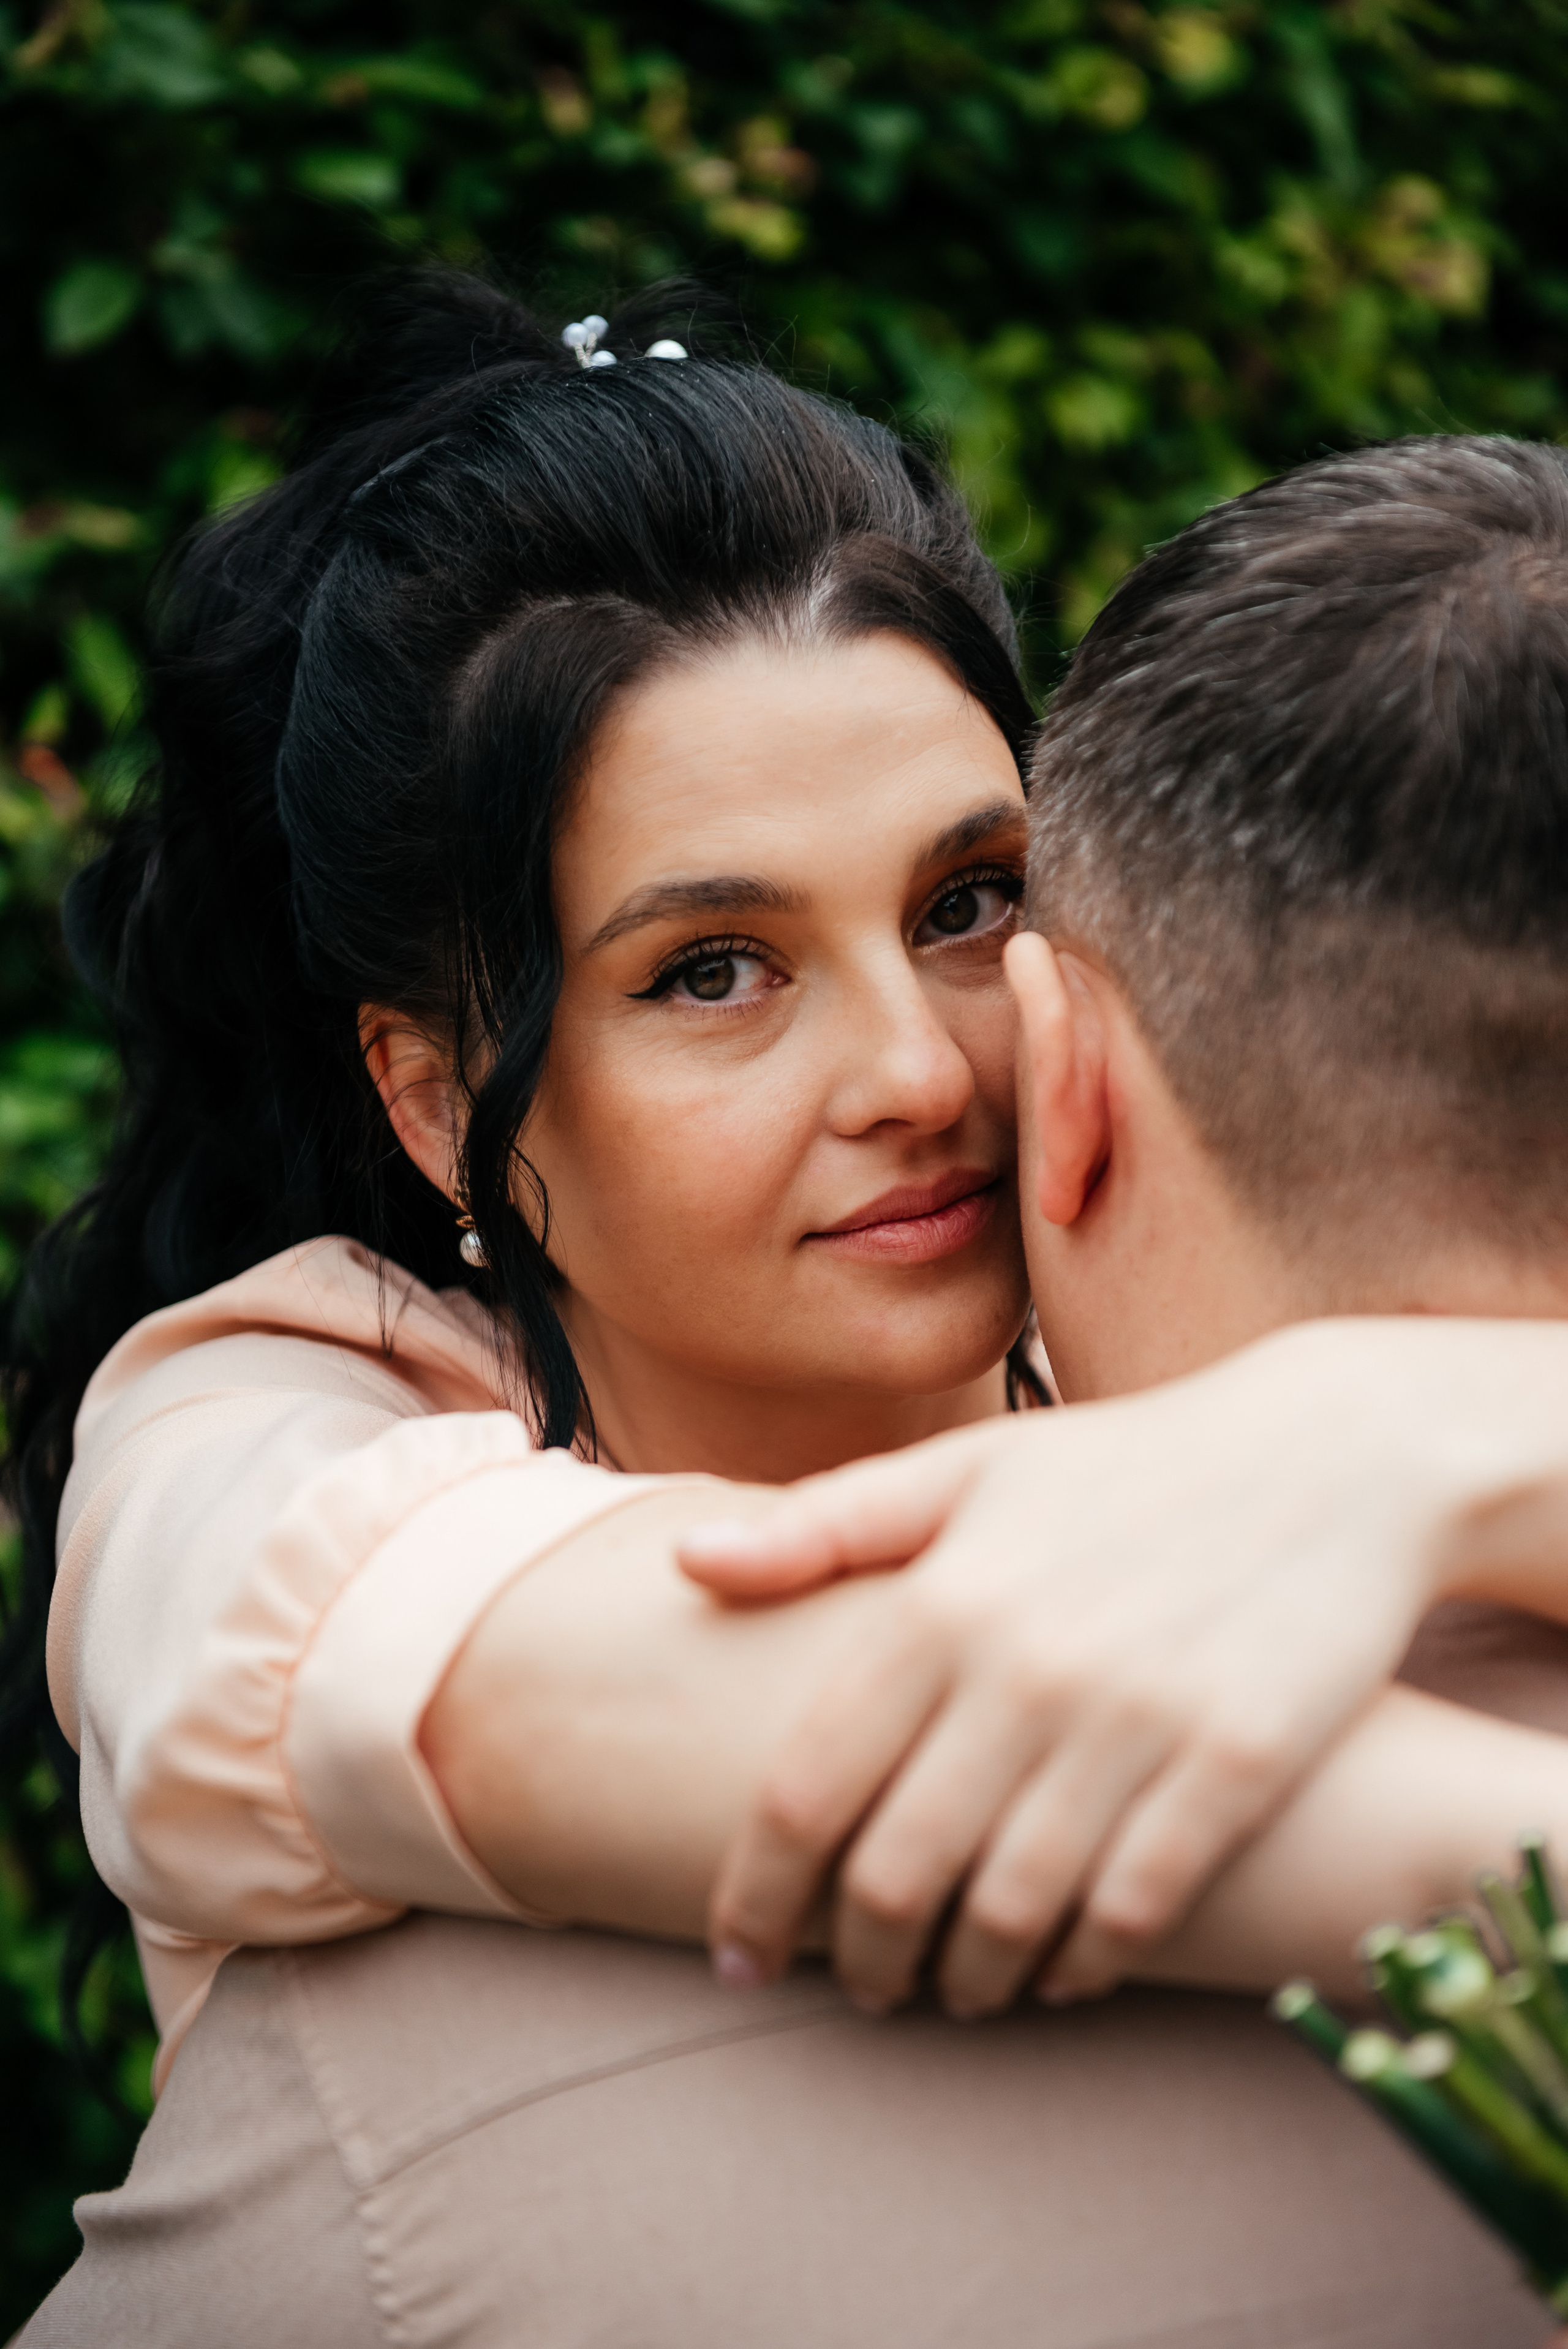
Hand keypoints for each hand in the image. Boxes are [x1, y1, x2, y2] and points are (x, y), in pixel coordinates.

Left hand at [679, 1320, 1523, 2017]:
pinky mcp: (1238, 1760)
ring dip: (968, 1976)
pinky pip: (1134, 1907)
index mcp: (941, 1599)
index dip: (756, 1892)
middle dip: (860, 1958)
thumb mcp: (968, 1470)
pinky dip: (1084, 1963)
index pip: (806, 1788)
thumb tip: (684, 1568)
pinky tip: (1064, 1971)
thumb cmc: (1124, 1470)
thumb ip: (823, 1527)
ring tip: (954, 1988)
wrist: (1330, 1457)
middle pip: (896, 1871)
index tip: (737, 1950)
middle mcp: (1026, 1665)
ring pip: (1011, 1908)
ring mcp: (1137, 1717)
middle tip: (857, 1985)